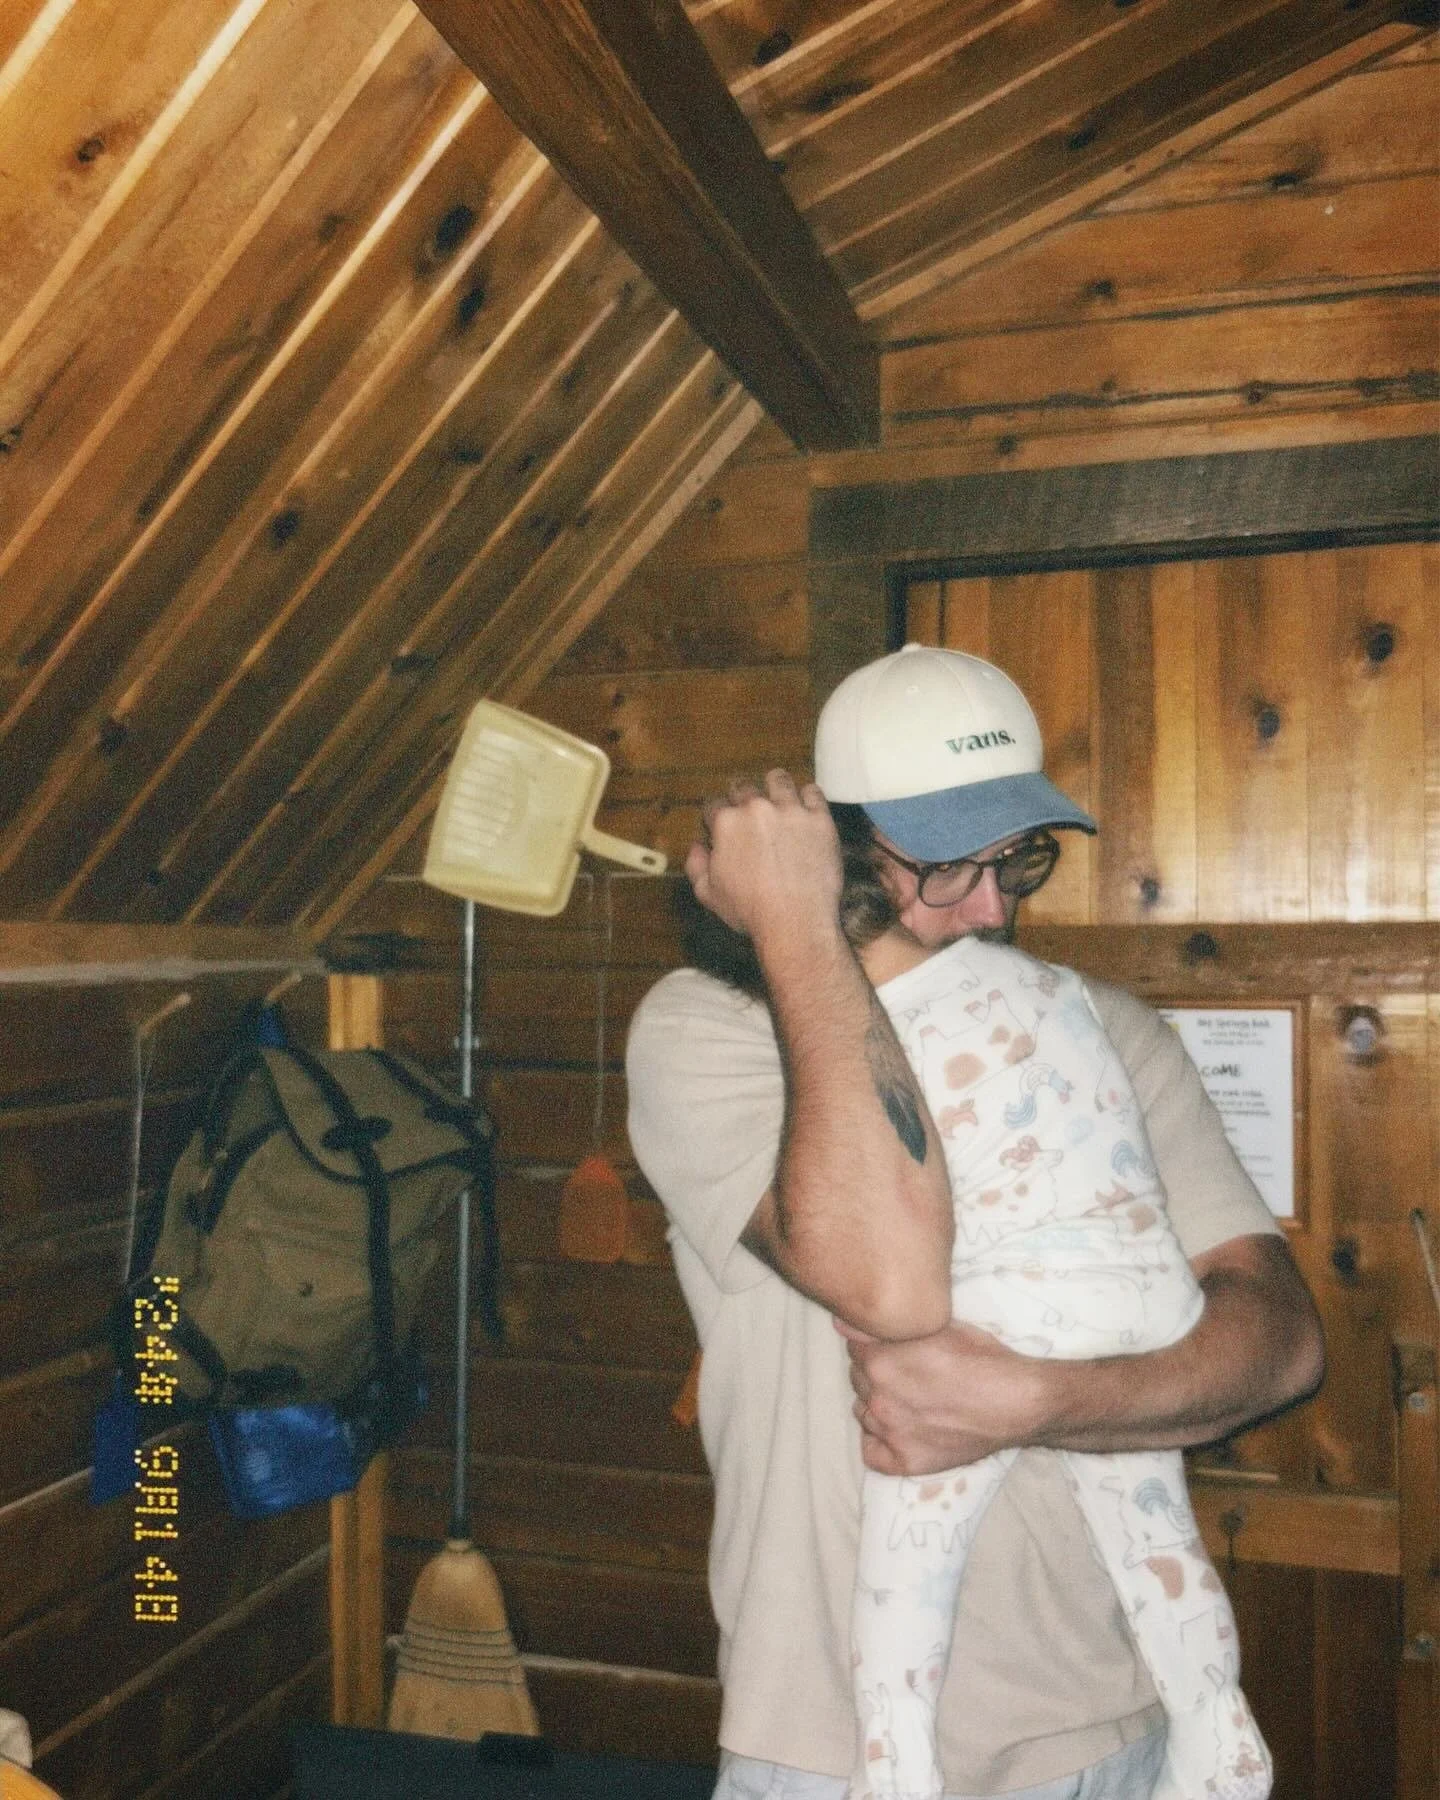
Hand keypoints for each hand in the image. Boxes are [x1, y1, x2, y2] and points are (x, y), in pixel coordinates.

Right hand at [684, 770, 841, 943]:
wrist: (796, 921)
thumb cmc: (750, 911)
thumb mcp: (709, 894)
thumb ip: (696, 866)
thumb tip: (698, 846)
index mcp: (726, 823)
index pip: (714, 805)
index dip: (717, 816)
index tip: (724, 826)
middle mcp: (756, 808)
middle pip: (744, 787)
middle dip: (743, 797)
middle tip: (751, 815)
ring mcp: (790, 810)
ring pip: (779, 780)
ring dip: (775, 787)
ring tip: (779, 801)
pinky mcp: (819, 818)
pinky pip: (813, 792)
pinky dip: (808, 798)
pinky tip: (806, 810)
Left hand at [839, 1316, 1059, 1474]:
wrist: (1017, 1402)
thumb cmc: (982, 1357)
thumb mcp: (937, 1326)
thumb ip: (887, 1326)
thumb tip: (840, 1323)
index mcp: (880, 1360)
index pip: (854, 1346)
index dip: (873, 1344)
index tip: (892, 1347)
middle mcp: (878, 1396)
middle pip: (857, 1379)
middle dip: (874, 1373)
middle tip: (905, 1373)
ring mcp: (890, 1432)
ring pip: (863, 1413)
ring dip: (877, 1404)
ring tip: (908, 1400)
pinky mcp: (906, 1461)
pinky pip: (871, 1453)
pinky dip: (879, 1442)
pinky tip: (898, 1431)